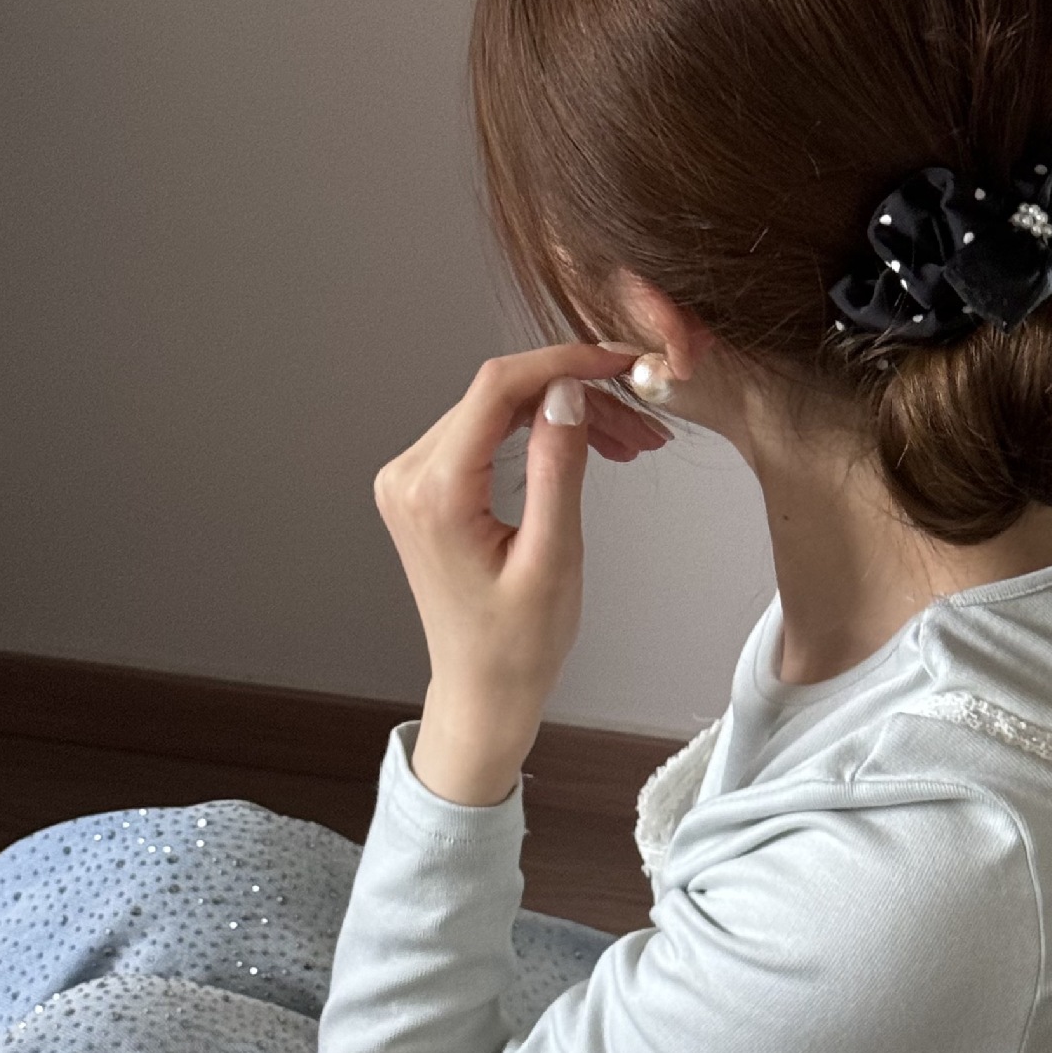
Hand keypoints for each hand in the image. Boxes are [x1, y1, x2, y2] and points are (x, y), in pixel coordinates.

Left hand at [374, 343, 669, 804]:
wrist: (482, 691)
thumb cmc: (518, 645)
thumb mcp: (554, 556)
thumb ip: (559, 468)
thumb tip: (568, 393)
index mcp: (433, 492)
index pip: (497, 388)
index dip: (564, 361)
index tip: (620, 361)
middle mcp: (408, 475)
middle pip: (499, 394)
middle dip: (577, 393)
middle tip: (643, 425)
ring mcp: (411, 479)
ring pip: (498, 409)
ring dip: (565, 412)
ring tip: (630, 442)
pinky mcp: (426, 486)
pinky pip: (487, 433)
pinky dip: (540, 430)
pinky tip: (587, 446)